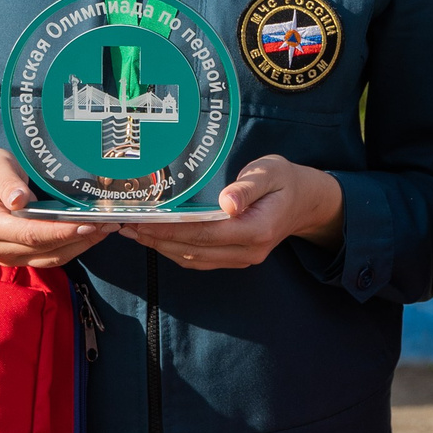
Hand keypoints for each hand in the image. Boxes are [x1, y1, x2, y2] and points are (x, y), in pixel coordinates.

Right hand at [0, 147, 113, 268]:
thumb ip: (6, 182)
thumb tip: (19, 200)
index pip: (27, 233)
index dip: (58, 231)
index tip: (85, 224)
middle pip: (42, 248)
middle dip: (76, 237)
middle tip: (106, 222)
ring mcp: (8, 256)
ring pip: (51, 257)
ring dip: (81, 245)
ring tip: (105, 227)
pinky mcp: (22, 258)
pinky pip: (52, 257)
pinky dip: (74, 246)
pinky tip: (92, 232)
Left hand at [121, 156, 341, 270]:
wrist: (306, 202)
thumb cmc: (286, 181)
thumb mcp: (271, 173)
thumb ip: (248, 187)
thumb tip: (227, 203)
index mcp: (257, 229)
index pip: (205, 233)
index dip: (171, 229)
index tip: (143, 220)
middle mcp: (248, 251)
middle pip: (193, 250)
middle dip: (157, 239)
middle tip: (125, 224)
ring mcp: (241, 258)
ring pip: (192, 259)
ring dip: (160, 247)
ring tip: (132, 232)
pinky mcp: (234, 258)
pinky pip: (199, 260)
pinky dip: (174, 250)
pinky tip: (155, 239)